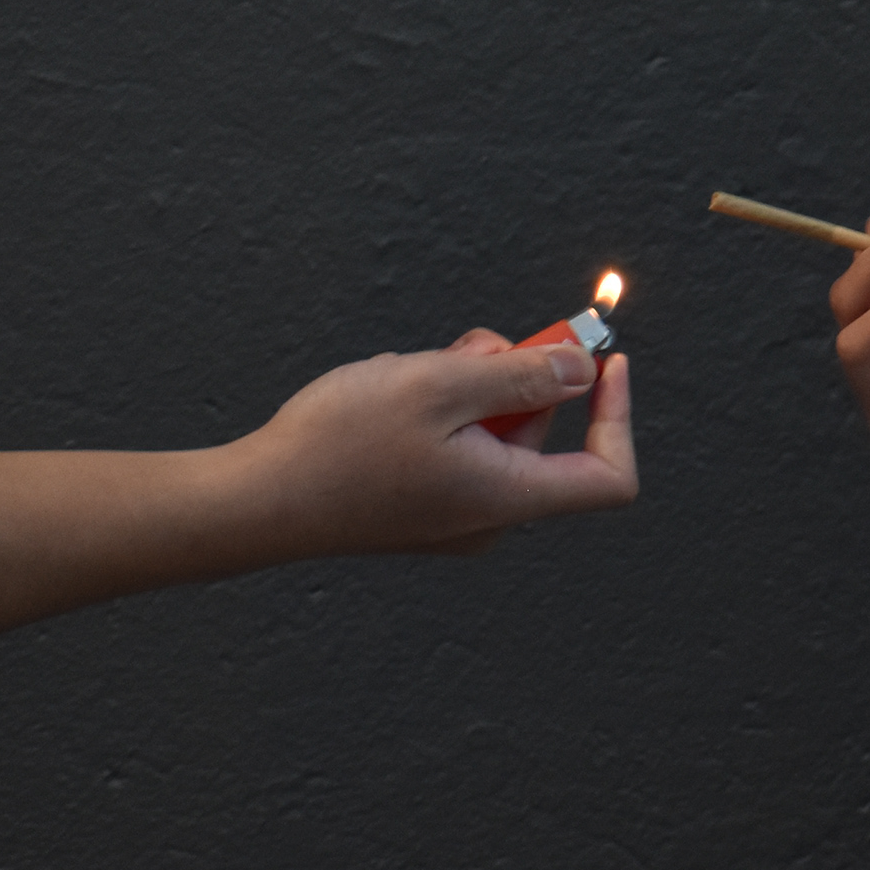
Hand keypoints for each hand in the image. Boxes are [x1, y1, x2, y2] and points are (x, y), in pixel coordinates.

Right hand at [225, 331, 638, 559]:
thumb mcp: (440, 385)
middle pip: (541, 430)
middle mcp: (489, 516)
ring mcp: (453, 513)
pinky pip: (455, 441)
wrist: (252, 500)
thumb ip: (523, 374)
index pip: (608, 474)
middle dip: (514, 375)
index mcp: (507, 497)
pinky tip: (387, 396)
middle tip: (462, 352)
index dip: (617, 414)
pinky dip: (436, 406)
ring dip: (465, 384)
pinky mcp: (421, 503)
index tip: (605, 360)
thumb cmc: (337, 445)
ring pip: (492, 427)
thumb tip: (585, 368)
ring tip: (408, 377)